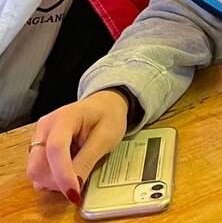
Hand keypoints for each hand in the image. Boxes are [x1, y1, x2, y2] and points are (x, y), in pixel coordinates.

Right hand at [26, 89, 129, 203]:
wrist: (104, 105)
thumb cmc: (108, 117)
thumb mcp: (106, 137)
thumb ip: (88, 160)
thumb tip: (73, 187)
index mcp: (65, 117)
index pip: (56, 149)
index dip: (63, 174)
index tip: (74, 193)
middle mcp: (45, 126)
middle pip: (38, 165)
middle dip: (56, 181)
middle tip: (79, 182)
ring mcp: (38, 137)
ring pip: (35, 171)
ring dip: (53, 182)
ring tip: (77, 169)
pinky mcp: (38, 148)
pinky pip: (38, 171)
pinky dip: (51, 178)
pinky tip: (68, 168)